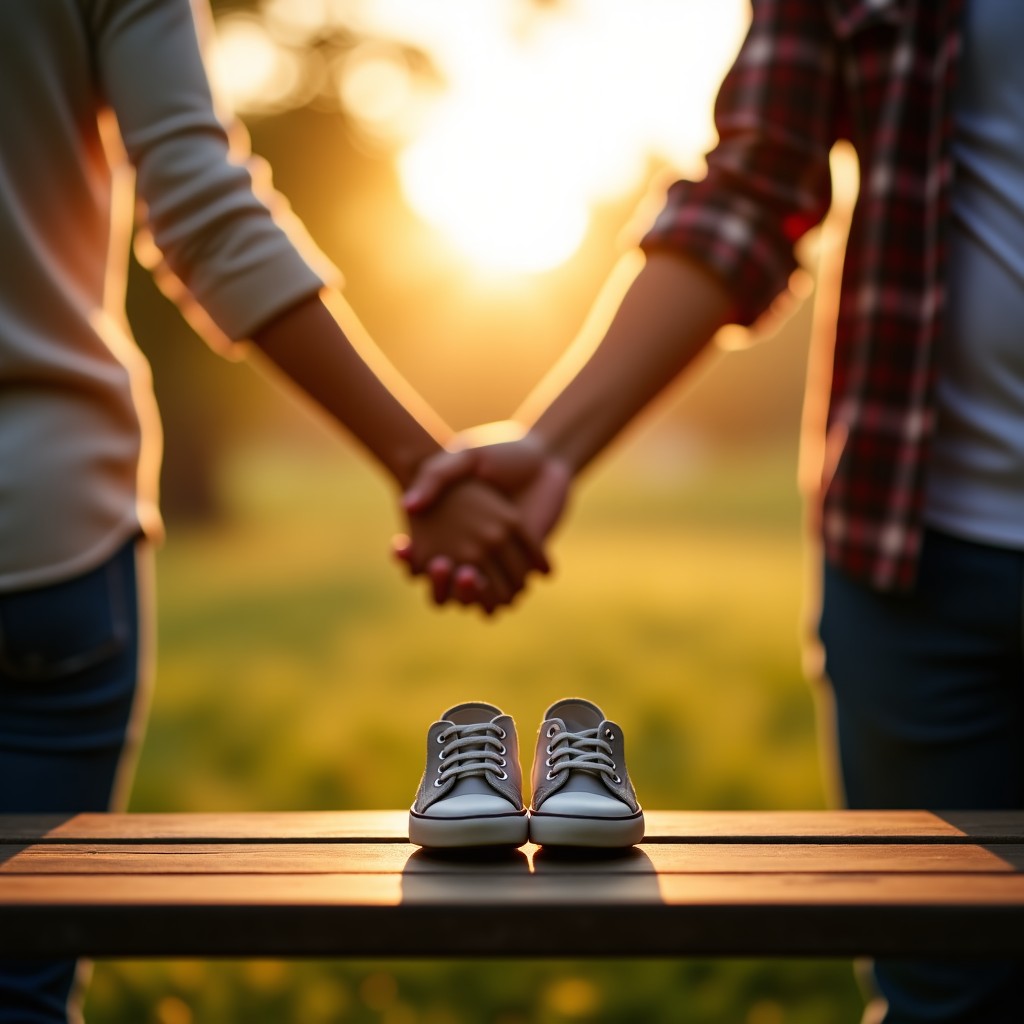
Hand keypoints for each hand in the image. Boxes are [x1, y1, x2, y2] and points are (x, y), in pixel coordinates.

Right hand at [395, 423, 571, 604]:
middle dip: (437, 583)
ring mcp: (497, 564)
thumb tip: (407, 506)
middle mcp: (469, 554)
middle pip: (443, 590)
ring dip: (464, 595)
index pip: (418, 562)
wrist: (544, 457)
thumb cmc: (498, 453)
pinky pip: (505, 595)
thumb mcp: (463, 457)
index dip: (407, 561)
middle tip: (440, 563)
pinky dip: (494, 594)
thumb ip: (434, 477)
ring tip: (465, 572)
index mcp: (447, 532)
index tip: (402, 546)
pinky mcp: (525, 568)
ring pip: (472, 600)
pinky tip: (493, 571)